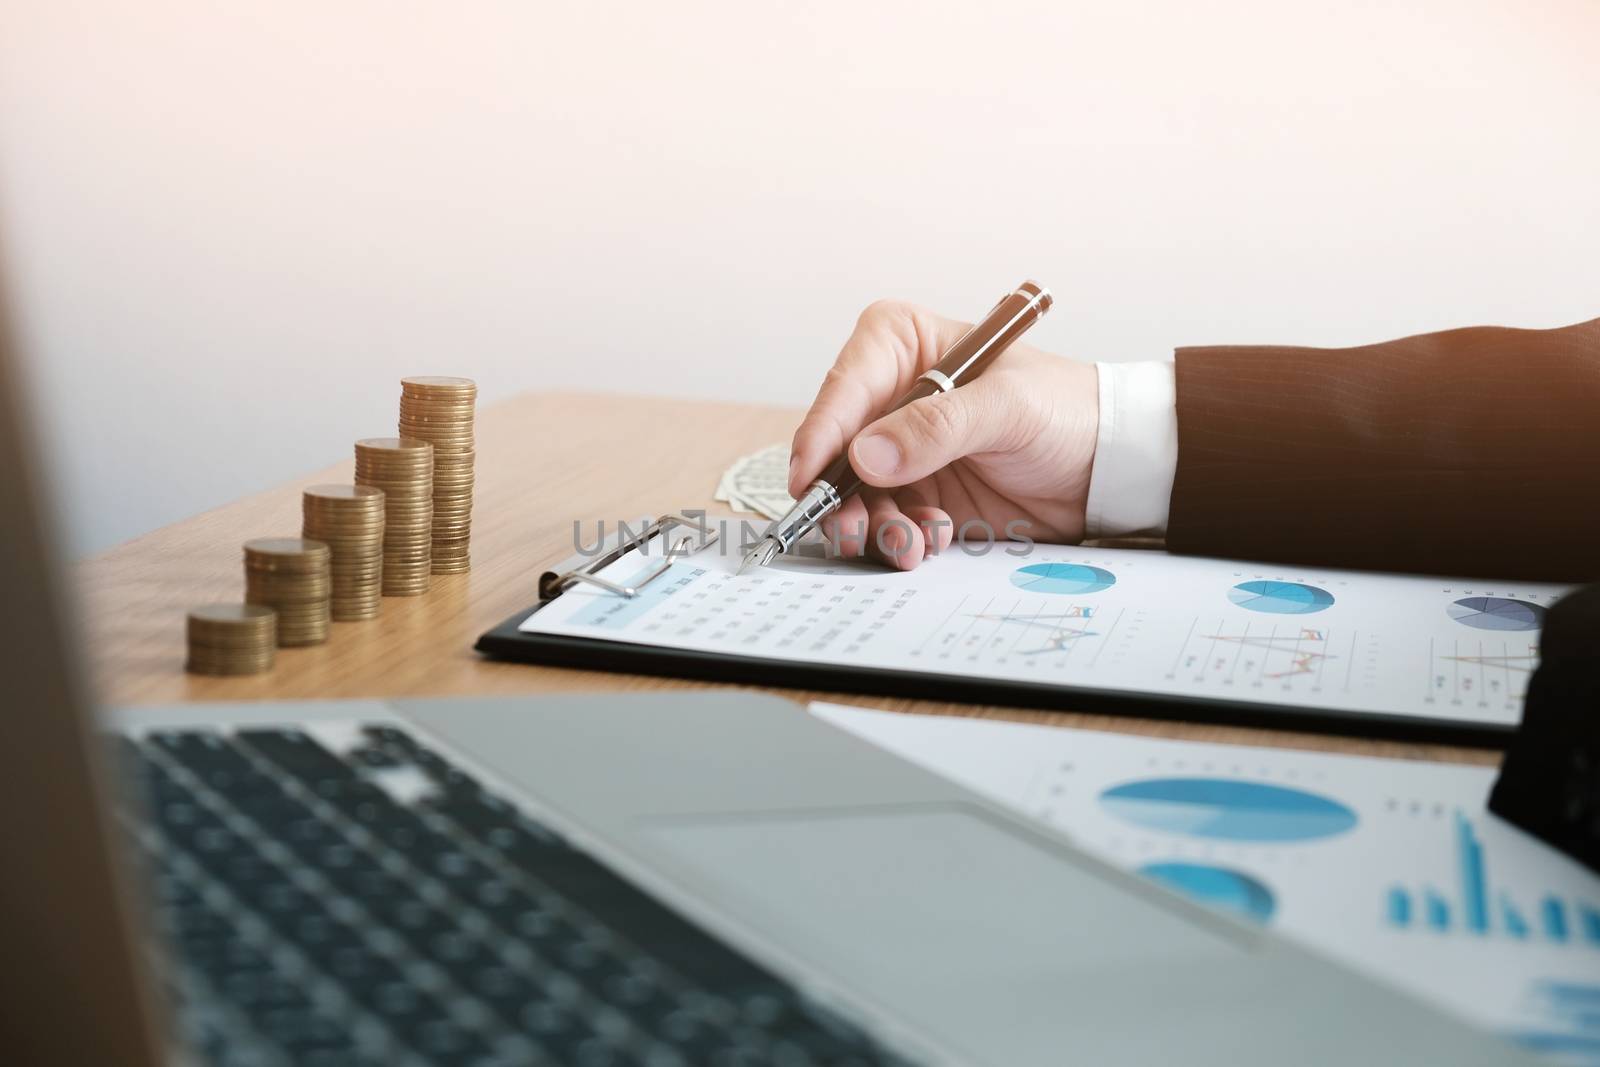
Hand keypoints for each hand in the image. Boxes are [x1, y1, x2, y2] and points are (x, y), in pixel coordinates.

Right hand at [788, 299, 1099, 569]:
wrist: (1109, 466)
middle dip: (841, 494)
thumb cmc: (1067, 410)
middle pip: (836, 447)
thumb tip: (867, 454)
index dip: (821, 433)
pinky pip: (884, 521)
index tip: (812, 477)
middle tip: (854, 528)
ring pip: (853, 493)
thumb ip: (938, 427)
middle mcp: (891, 397)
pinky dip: (899, 537)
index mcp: (903, 345)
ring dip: (873, 524)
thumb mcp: (1008, 407)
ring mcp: (900, 450)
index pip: (844, 385)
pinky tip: (932, 540)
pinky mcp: (916, 494)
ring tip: (910, 544)